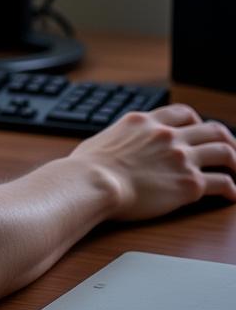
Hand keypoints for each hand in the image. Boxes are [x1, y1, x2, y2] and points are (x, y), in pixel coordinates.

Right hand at [70, 103, 235, 221]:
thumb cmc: (88, 166)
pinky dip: (232, 190)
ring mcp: (181, 157)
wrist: (94, 182)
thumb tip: (115, 147)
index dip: (197, 122)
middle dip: (227, 139)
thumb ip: (120, 138)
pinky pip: (223, 183)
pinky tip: (231, 196)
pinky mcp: (189, 184)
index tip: (200, 132)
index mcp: (145, 121)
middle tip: (230, 151)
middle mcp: (167, 135)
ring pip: (224, 152)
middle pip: (212, 129)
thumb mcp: (103, 138)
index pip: (183, 113)